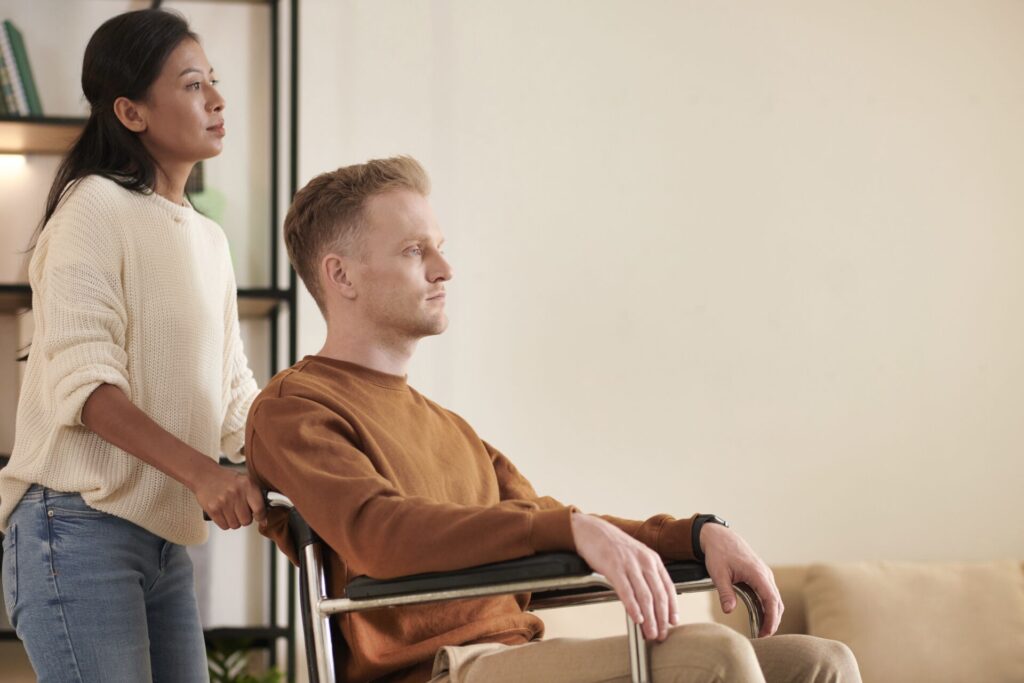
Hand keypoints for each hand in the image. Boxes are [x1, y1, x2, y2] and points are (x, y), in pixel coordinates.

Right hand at [191, 464, 266, 531]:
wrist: (205, 475)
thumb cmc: (227, 480)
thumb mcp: (245, 482)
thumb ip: (256, 498)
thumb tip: (264, 520)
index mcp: (247, 484)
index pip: (259, 508)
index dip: (261, 517)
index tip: (259, 517)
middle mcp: (236, 493)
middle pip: (246, 520)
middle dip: (245, 519)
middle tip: (240, 511)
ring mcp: (223, 501)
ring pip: (235, 525)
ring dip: (234, 521)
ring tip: (230, 511)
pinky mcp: (213, 509)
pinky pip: (224, 526)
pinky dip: (224, 523)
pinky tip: (223, 513)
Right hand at [571, 513, 677, 640]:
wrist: (591, 530)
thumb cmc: (612, 545)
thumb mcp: (636, 556)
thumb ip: (645, 575)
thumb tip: (651, 600)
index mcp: (653, 559)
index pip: (668, 587)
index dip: (672, 607)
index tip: (673, 622)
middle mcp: (644, 561)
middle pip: (659, 594)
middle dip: (662, 618)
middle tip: (661, 633)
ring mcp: (630, 564)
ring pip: (645, 596)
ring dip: (649, 618)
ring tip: (650, 632)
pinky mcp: (614, 567)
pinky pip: (626, 591)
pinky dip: (633, 607)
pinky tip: (636, 618)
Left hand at [700, 523, 782, 636]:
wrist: (719, 537)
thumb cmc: (718, 553)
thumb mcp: (718, 573)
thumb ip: (725, 592)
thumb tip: (728, 611)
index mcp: (757, 574)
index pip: (771, 601)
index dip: (771, 619)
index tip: (766, 632)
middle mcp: (765, 574)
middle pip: (777, 602)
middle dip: (773, 621)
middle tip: (762, 636)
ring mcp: (765, 574)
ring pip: (775, 598)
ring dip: (771, 614)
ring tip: (761, 629)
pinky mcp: (761, 574)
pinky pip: (769, 593)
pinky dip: (768, 606)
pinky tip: (760, 615)